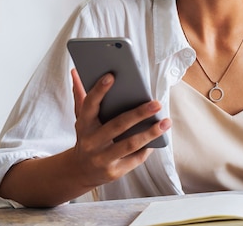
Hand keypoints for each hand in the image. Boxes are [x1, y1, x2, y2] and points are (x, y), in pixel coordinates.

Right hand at [70, 69, 170, 187]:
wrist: (79, 172)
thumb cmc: (88, 137)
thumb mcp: (82, 118)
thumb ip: (81, 95)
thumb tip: (76, 71)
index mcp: (84, 125)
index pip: (89, 104)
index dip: (99, 90)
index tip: (112, 76)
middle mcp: (91, 142)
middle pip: (117, 125)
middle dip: (139, 113)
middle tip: (157, 103)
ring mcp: (102, 158)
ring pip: (129, 144)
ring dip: (150, 133)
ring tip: (166, 122)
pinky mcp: (114, 172)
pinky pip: (135, 158)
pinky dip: (148, 148)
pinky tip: (160, 138)